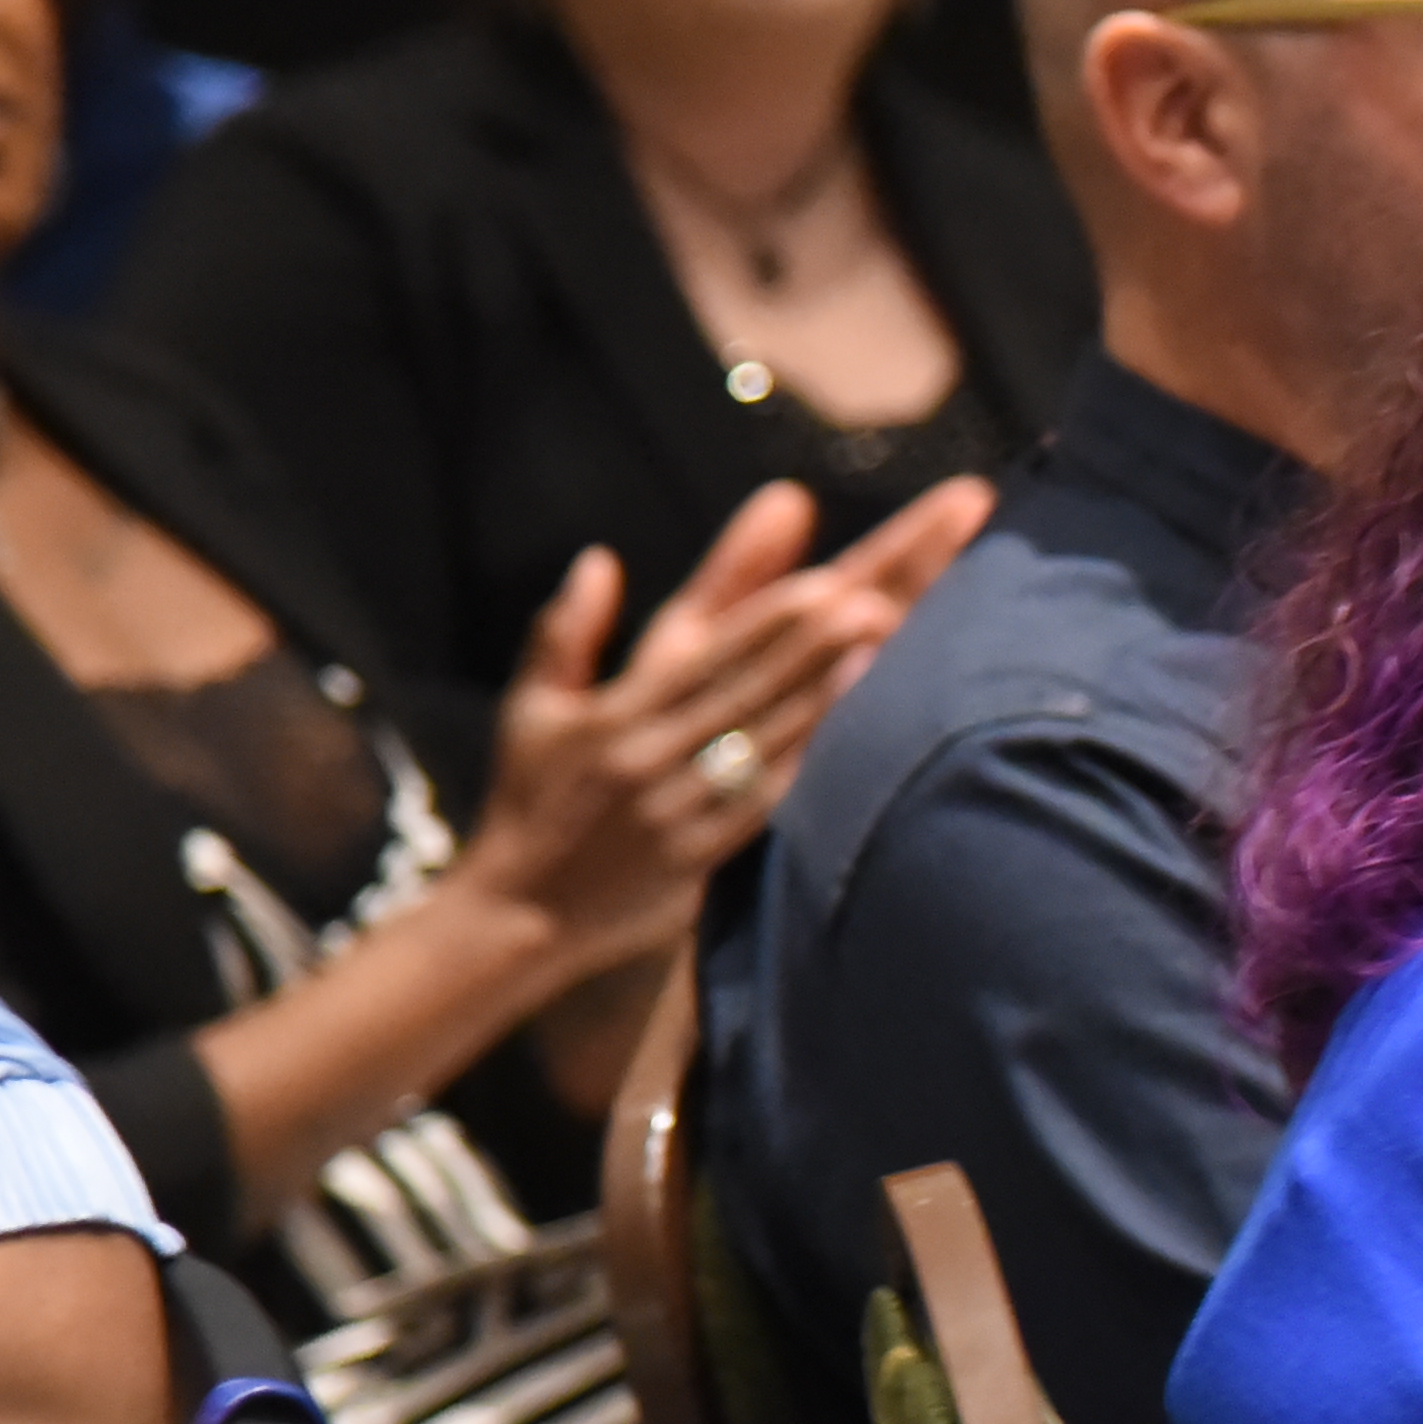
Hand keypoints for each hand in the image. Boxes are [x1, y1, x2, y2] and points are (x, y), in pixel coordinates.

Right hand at [453, 476, 990, 979]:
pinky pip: (760, 796)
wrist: (513, 919)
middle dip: (835, 595)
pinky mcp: (695, 852)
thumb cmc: (532, 805)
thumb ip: (565, 634)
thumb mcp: (532, 712)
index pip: (701, 615)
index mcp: (624, 696)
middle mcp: (652, 734)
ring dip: (825, 662)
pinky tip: (849, 718)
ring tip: (885, 611)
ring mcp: (675, 793)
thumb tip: (598, 558)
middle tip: (910, 540)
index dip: (750, 561)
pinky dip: (804, 753)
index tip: (799, 504)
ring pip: (763, 715)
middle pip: (757, 652)